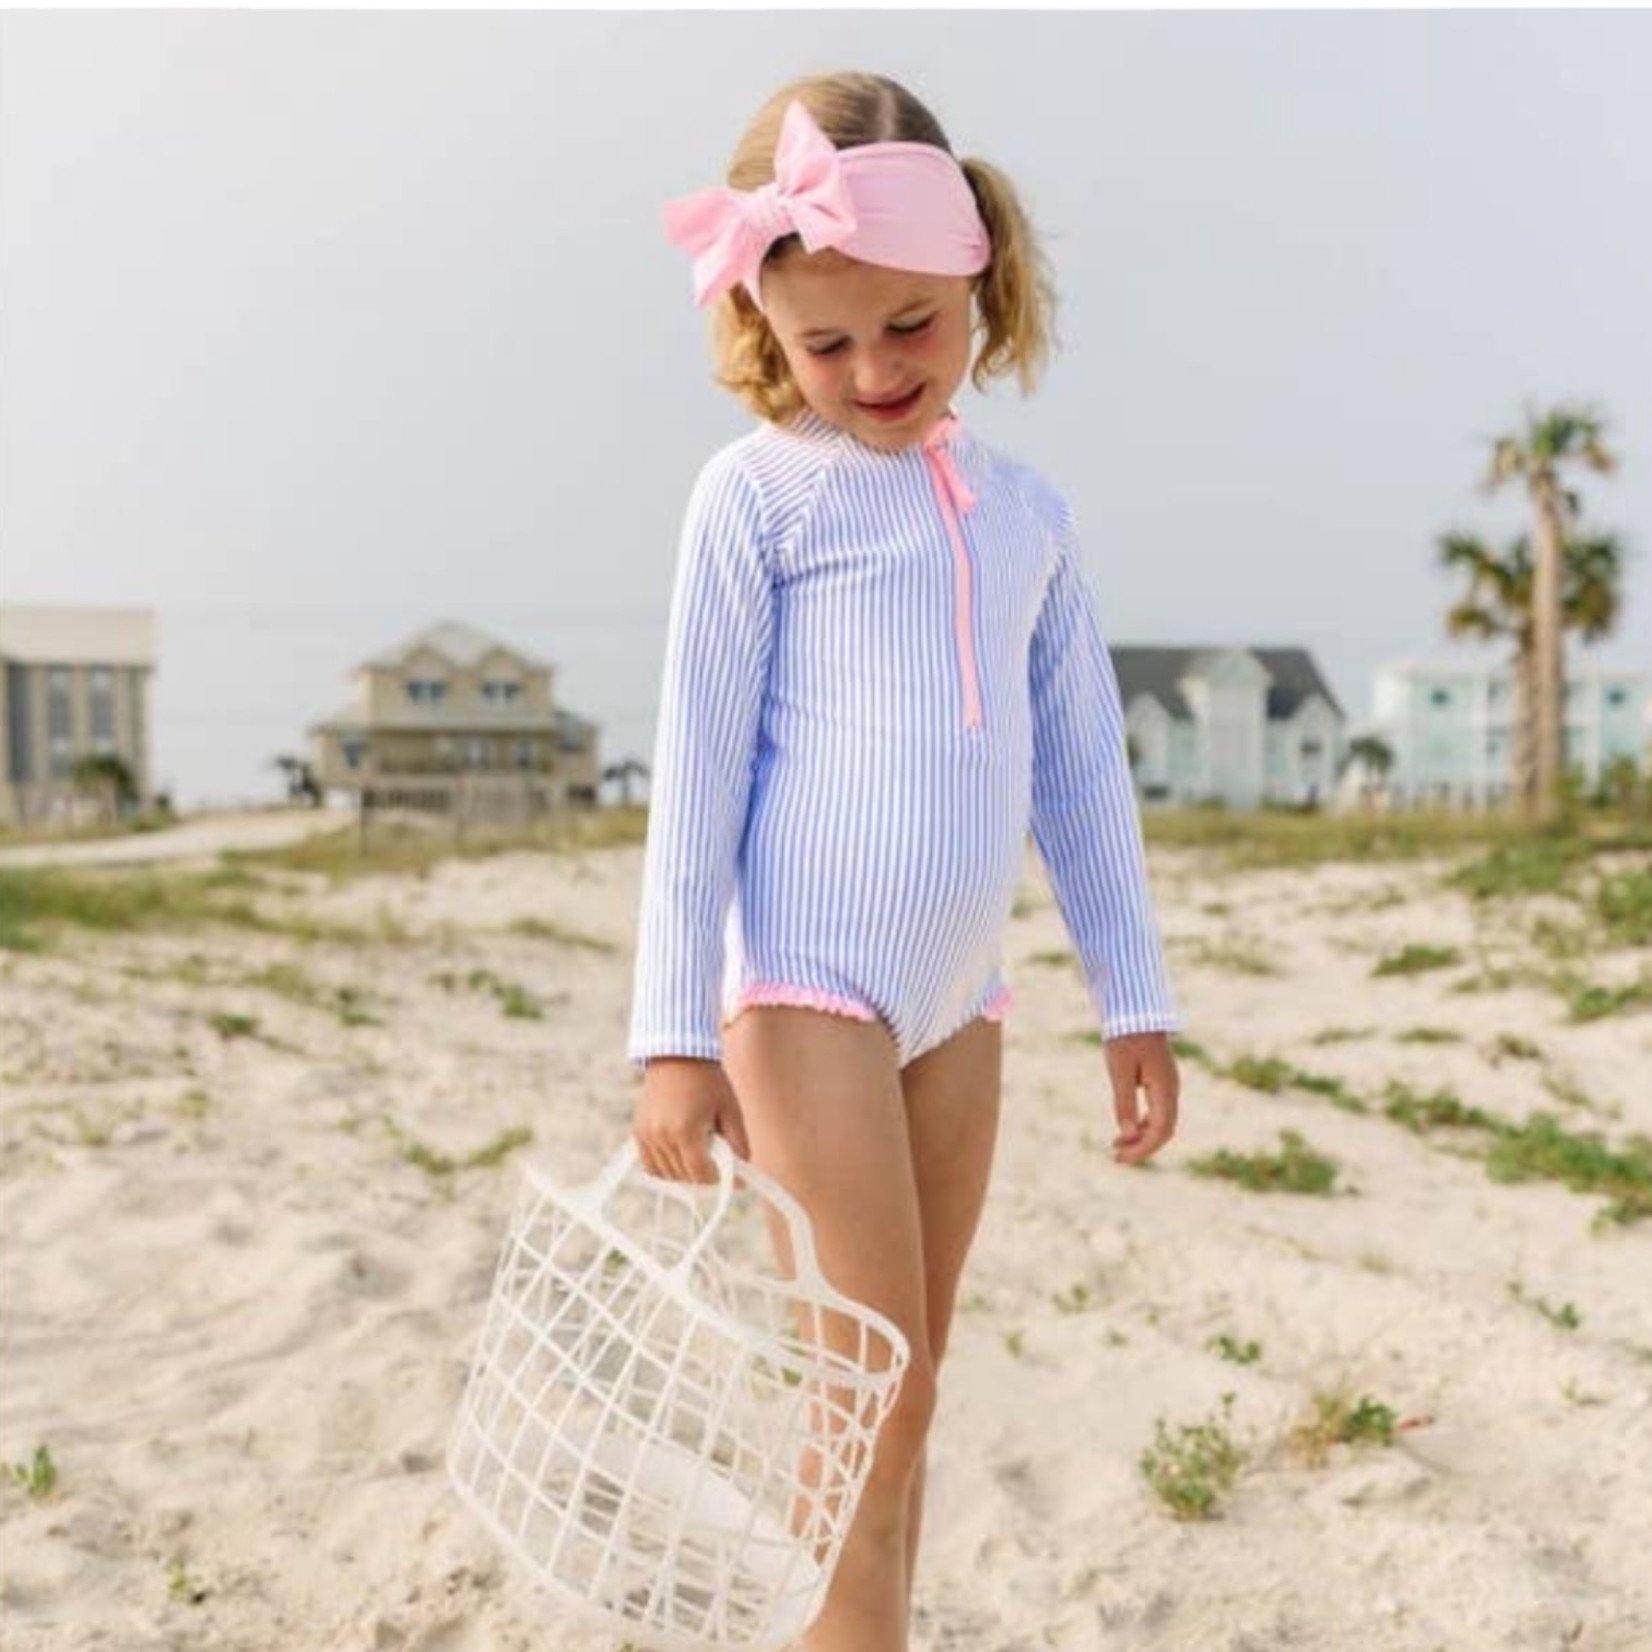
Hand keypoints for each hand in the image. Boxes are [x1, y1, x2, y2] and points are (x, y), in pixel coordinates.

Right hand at [633, 1056, 750, 1182]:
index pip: (701, 1173)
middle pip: (684, 1177)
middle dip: (703, 1173)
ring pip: (667, 1175)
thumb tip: (743, 1177)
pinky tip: (679, 1153)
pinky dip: (665, 1167)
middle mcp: (661, 1135)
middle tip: (715, 1157)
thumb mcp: (731, 1110)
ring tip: (697, 1151)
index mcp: (685, 1130)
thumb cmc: (709, 1082)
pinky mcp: (638, 1132)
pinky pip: (650, 1166)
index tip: (727, 1169)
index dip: (718, 1177)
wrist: (678, 1055)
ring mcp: (646, 1135)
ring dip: (684, 1172)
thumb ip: (738, 1145)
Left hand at [1104, 1031, 1178, 1164]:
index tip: (1120, 1158)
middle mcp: (1172, 1090)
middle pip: (1164, 1130)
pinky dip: (1143, 1125)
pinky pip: (1158, 1112)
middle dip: (1142, 1148)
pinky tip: (1126, 1131)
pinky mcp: (1161, 1083)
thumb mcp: (1119, 1070)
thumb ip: (1124, 1102)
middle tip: (1116, 1158)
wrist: (1135, 1013)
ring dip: (1142, 1138)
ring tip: (1116, 1147)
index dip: (1142, 1149)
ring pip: (1162, 1123)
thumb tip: (1127, 1135)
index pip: (1161, 1130)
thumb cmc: (1125, 1038)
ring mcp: (1168, 1087)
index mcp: (1165, 1088)